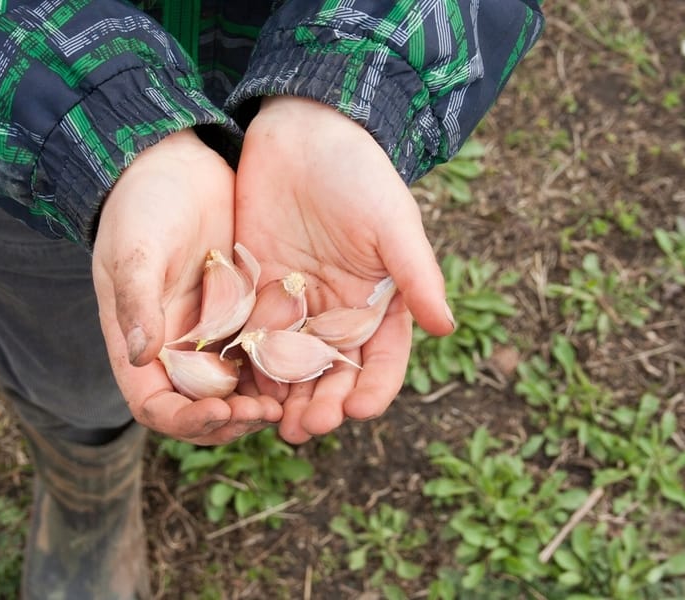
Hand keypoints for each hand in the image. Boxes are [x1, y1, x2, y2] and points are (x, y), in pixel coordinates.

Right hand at [93, 130, 280, 444]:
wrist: (175, 162)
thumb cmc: (142, 203)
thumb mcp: (136, 248)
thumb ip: (137, 300)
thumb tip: (140, 355)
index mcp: (140, 341)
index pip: (155, 405)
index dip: (185, 420)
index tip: (220, 410)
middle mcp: (175, 346)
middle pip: (200, 407)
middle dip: (231, 419)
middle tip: (266, 413)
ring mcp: (211, 332)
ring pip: (236, 387)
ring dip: (260, 402)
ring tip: (291, 402)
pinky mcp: (242, 312)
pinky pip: (261, 352)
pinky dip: (279, 368)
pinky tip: (308, 368)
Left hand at [235, 97, 454, 443]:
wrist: (301, 132)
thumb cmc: (357, 172)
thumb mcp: (391, 220)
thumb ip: (416, 272)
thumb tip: (446, 327)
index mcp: (378, 302)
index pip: (382, 359)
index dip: (375, 388)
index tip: (361, 411)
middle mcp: (336, 313)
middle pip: (333, 373)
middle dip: (324, 404)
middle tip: (307, 428)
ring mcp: (294, 307)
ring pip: (291, 367)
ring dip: (285, 398)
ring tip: (276, 425)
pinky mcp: (254, 294)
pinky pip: (251, 339)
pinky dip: (248, 368)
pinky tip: (238, 389)